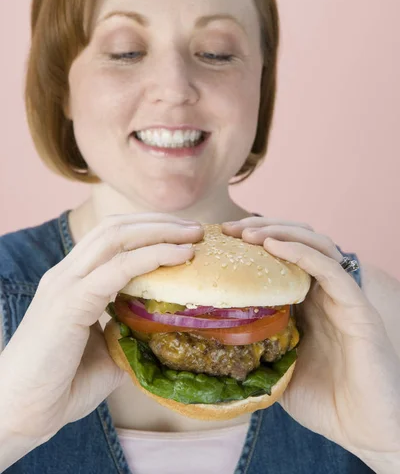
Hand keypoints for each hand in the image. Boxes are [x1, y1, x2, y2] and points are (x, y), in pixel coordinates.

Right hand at [0, 213, 202, 442]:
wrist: (20, 413)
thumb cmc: (61, 385)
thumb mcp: (105, 348)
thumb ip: (128, 329)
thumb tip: (161, 326)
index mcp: (73, 280)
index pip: (112, 236)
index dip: (149, 228)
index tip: (184, 235)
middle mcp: (67, 273)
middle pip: (116, 227)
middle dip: (160, 222)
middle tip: (197, 228)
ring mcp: (65, 283)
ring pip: (116, 236)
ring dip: (160, 231)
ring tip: (193, 234)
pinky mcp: (69, 301)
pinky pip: (117, 268)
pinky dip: (152, 255)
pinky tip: (179, 256)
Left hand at [222, 217, 399, 455]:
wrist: (368, 433)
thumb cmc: (327, 404)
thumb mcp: (279, 374)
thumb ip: (257, 355)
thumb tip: (214, 350)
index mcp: (307, 304)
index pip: (282, 258)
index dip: (254, 243)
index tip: (222, 240)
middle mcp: (325, 294)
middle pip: (297, 241)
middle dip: (263, 228)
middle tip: (229, 230)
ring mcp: (342, 298)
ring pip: (315, 245)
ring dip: (280, 232)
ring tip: (249, 233)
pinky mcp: (358, 308)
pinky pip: (330, 270)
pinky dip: (302, 252)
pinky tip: (275, 246)